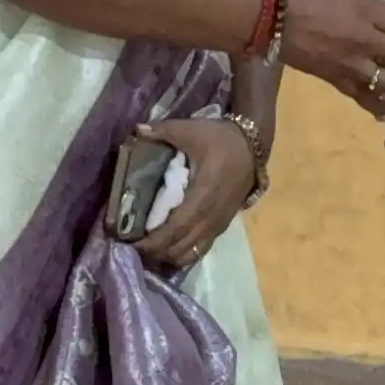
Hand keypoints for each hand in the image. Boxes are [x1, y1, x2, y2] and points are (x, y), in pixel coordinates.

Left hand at [134, 117, 256, 271]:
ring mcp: (219, 223)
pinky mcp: (223, 224)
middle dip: (156, 252)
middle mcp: (211, 215)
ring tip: (149, 249)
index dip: (153, 242)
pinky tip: (170, 247)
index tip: (131, 244)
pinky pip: (202, 247)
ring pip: (192, 251)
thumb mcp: (192, 130)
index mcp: (202, 195)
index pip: (175, 229)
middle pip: (180, 246)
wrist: (253, 146)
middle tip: (133, 248)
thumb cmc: (221, 139)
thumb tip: (137, 130)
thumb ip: (163, 130)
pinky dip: (184, 252)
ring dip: (169, 254)